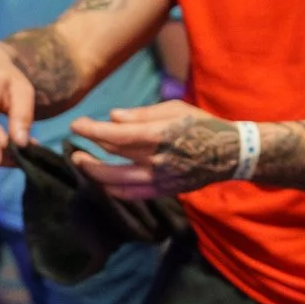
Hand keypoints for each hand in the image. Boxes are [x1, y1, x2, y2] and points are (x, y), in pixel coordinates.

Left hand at [70, 99, 237, 197]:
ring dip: (95, 173)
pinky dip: (114, 189)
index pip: (116, 135)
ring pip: (117, 181)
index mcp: (159, 135)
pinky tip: (102, 183)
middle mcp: (156, 160)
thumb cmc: (201, 124)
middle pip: (113, 158)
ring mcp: (160, 179)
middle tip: (74, 144)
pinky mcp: (164, 191)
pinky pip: (132, 194)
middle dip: (89, 150)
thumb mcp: (174, 109)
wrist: (230, 153)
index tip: (75, 125)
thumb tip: (113, 117)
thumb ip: (141, 115)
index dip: (92, 130)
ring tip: (81, 163)